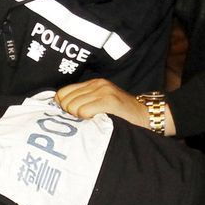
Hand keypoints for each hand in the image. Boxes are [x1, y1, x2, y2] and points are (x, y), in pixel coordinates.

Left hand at [54, 79, 171, 133]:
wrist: (146, 116)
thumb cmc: (122, 114)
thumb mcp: (101, 102)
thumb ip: (83, 101)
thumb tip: (59, 108)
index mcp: (93, 83)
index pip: (62, 93)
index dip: (63, 107)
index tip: (72, 116)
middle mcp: (97, 84)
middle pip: (65, 101)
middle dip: (70, 114)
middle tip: (83, 120)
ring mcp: (103, 91)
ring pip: (72, 107)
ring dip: (78, 118)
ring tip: (91, 120)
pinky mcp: (109, 101)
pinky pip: (83, 111)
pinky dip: (86, 119)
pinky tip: (96, 121)